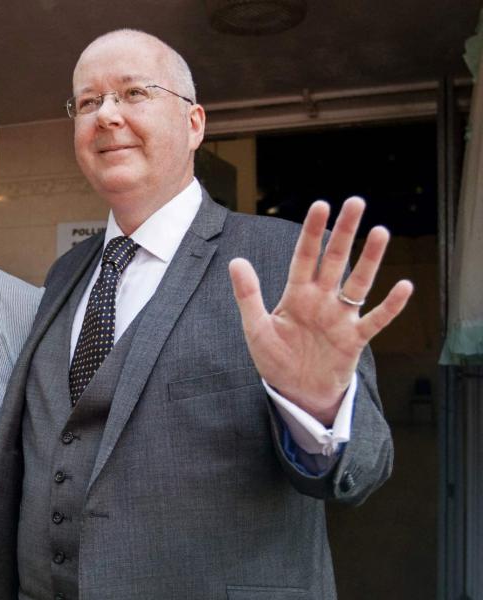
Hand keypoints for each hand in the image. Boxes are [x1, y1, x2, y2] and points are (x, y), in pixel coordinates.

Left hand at [228, 197, 413, 423]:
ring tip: (381, 232)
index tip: (322, 205)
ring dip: (370, 259)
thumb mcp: (256, 327)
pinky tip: (404, 286)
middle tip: (356, 202)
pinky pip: (375, 320)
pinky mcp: (354, 340)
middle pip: (335, 260)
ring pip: (358, 283)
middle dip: (345, 232)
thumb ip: (248, 295)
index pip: (305, 256)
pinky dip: (390, 306)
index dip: (313, 232)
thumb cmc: (275, 358)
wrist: (295, 392)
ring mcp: (340, 318)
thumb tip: (236, 261)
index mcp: (296, 295)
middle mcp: (321, 300)